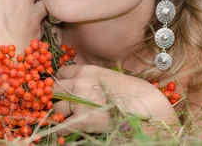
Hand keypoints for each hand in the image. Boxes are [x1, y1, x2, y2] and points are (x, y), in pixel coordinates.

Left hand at [52, 65, 176, 134]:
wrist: (146, 106)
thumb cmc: (134, 91)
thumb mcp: (110, 76)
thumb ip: (93, 79)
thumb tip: (83, 86)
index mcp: (87, 70)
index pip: (62, 72)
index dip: (62, 81)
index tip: (65, 88)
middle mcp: (79, 83)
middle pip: (55, 89)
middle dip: (58, 97)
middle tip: (64, 104)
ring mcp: (79, 101)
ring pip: (57, 107)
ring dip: (62, 114)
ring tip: (69, 119)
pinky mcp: (82, 119)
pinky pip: (63, 126)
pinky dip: (63, 129)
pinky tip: (67, 131)